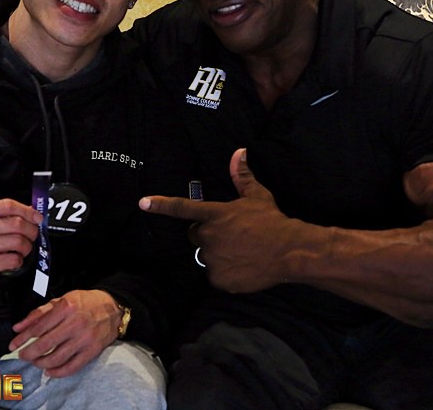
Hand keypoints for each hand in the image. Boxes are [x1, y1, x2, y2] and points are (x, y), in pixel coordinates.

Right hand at [0, 199, 42, 287]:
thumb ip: (9, 216)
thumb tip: (35, 213)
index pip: (8, 205)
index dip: (27, 211)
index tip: (38, 218)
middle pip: (16, 224)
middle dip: (31, 231)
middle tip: (33, 236)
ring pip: (17, 242)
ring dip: (26, 247)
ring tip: (22, 249)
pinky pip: (13, 259)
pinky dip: (19, 261)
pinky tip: (13, 259)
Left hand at [9, 290, 122, 377]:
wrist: (113, 308)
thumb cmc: (86, 302)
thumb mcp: (62, 299)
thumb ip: (39, 313)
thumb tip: (18, 327)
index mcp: (66, 307)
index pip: (38, 327)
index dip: (22, 338)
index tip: (13, 345)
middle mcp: (75, 323)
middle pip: (45, 344)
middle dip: (29, 353)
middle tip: (23, 355)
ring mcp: (84, 339)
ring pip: (56, 358)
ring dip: (41, 363)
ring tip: (36, 361)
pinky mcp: (92, 351)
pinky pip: (72, 367)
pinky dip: (58, 372)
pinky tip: (50, 370)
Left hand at [140, 148, 298, 292]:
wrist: (290, 252)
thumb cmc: (272, 221)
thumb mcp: (257, 197)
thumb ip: (242, 176)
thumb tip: (238, 152)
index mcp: (215, 215)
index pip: (182, 208)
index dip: (161, 204)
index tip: (143, 203)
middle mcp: (209, 236)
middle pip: (195, 235)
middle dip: (207, 234)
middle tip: (231, 235)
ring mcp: (212, 259)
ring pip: (206, 256)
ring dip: (217, 254)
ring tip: (240, 252)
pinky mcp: (219, 279)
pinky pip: (215, 275)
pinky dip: (225, 273)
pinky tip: (242, 267)